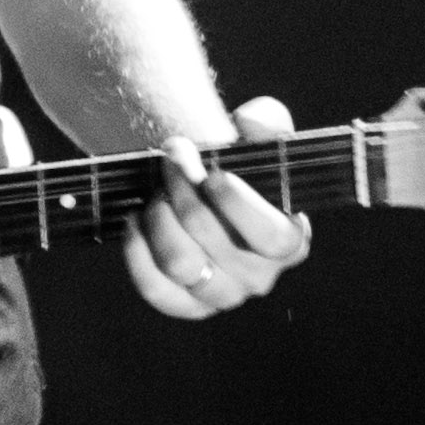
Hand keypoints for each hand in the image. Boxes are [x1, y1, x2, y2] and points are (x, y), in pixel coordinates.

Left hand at [125, 96, 312, 320]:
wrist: (202, 195)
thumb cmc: (238, 168)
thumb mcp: (257, 140)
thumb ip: (266, 123)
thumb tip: (253, 119)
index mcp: (291, 242)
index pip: (269, 237)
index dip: (236, 204)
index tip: (212, 172)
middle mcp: (261, 277)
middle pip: (210, 240)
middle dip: (182, 192)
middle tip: (169, 160)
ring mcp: (223, 295)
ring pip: (180, 265)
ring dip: (158, 219)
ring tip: (154, 193)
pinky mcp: (187, 305)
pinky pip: (155, 289)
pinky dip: (137, 252)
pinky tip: (134, 221)